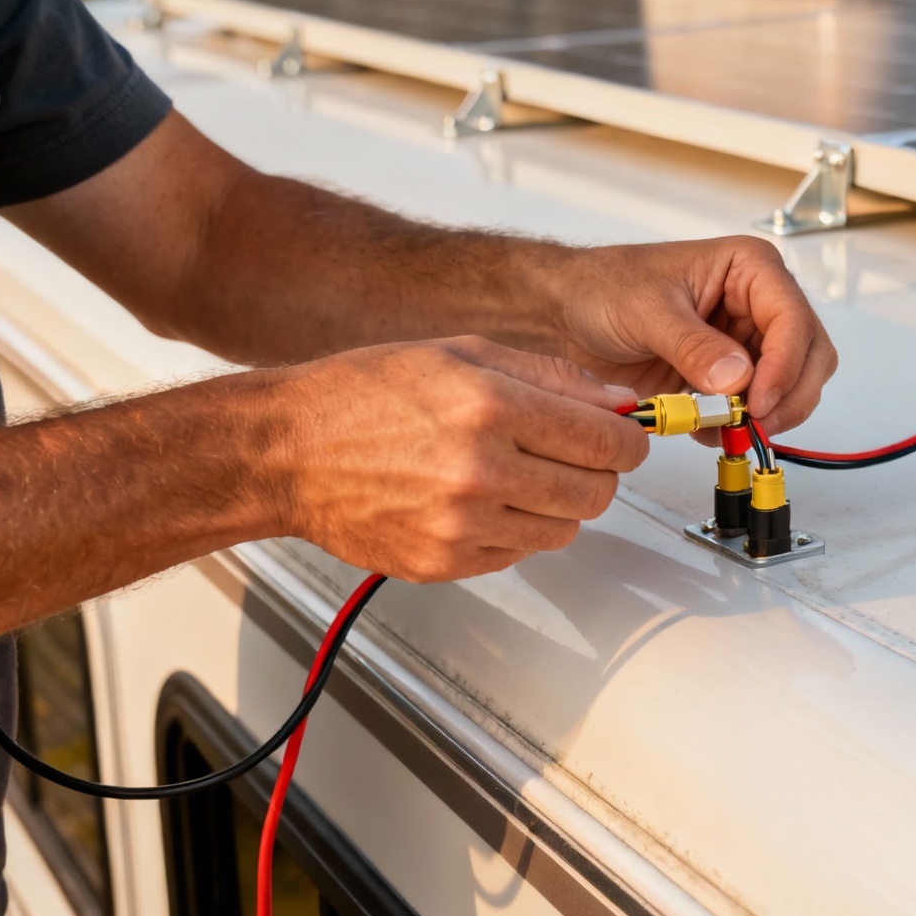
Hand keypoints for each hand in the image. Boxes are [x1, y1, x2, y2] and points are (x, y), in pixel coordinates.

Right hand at [262, 337, 647, 581]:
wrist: (286, 451)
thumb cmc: (362, 396)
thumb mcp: (461, 353)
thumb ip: (550, 376)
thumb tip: (617, 401)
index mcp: (491, 406)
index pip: (608, 441)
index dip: (629, 439)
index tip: (624, 436)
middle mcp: (481, 469)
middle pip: (598, 492)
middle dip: (598, 473)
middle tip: (574, 455)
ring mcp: (462, 524)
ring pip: (565, 529)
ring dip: (557, 504)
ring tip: (517, 475)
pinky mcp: (445, 562)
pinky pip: (519, 554)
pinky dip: (514, 530)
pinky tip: (480, 500)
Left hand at [547, 236, 837, 436]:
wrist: (566, 314)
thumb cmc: (603, 288)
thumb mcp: (646, 311)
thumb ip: (693, 345)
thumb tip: (737, 378)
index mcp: (749, 269)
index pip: (793, 319)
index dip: (785, 366)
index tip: (758, 402)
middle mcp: (757, 304)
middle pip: (809, 356)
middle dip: (788, 395)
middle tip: (754, 424)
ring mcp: (745, 343)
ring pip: (790, 387)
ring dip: (767, 414)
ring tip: (725, 428)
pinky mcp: (728, 377)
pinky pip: (756, 408)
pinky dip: (740, 426)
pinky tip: (707, 430)